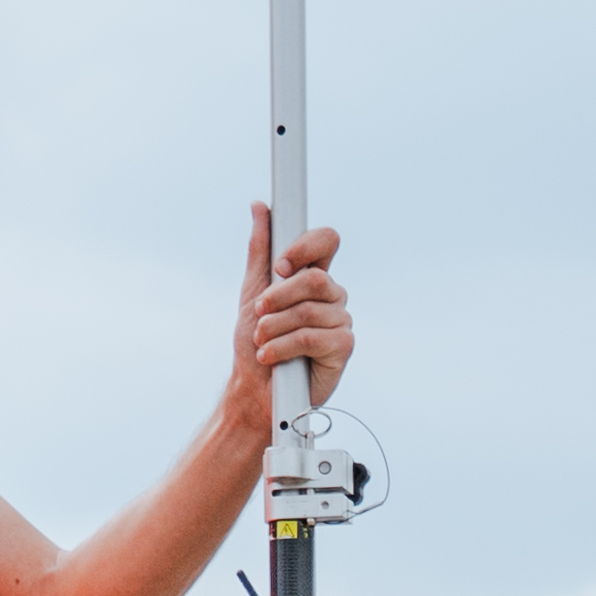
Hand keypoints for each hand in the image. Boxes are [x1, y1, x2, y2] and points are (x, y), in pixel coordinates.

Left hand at [216, 204, 353, 441]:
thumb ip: (260, 250)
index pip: (326, 241)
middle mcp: (331, 296)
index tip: (280, 265)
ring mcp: (340, 321)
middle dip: (279, 296)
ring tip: (261, 340)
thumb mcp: (252, 290)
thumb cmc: (255, 341)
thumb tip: (260, 207)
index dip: (306, 246)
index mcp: (313, 277)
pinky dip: (285, 346)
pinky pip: (314, 336)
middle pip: (316, 278)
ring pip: (311, 310)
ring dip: (275, 326)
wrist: (254, 388)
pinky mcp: (343, 348)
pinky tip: (271, 356)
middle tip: (258, 312)